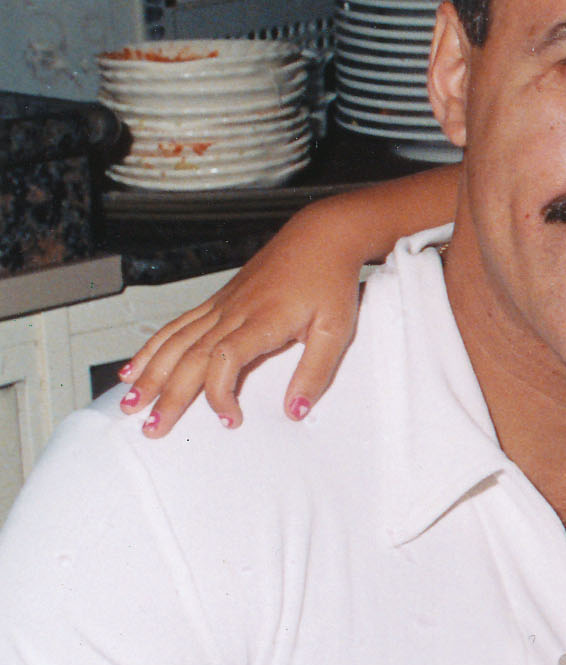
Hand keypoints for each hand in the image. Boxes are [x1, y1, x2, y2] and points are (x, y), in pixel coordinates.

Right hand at [118, 210, 365, 436]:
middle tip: (152, 428)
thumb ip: (315, 372)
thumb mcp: (336, 330)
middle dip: (167, 395)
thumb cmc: (329, 281)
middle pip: (190, 357)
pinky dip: (152, 348)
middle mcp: (233, 312)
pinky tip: (135, 367)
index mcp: (263, 319)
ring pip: (175, 342)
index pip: (225, 359)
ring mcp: (221, 305)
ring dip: (149, 375)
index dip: (220, 393)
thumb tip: (295, 410)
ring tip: (130, 403)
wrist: (320, 236)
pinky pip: (176, 326)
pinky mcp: (217, 300)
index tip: (229, 419)